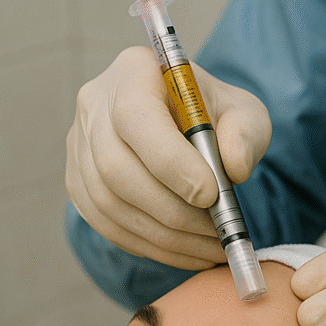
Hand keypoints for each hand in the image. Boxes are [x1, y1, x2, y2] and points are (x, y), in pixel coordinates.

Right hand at [65, 47, 270, 268]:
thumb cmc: (215, 117)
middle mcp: (94, 107)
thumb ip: (246, 134)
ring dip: (166, 237)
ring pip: (110, 204)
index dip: (171, 163)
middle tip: (216, 232)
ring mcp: (79, 148)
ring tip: (211, 248)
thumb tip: (234, 168)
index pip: (136, 119)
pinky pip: (108, 225)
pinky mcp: (79, 184)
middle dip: (172, 211)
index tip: (210, 195)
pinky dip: (151, 246)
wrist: (186, 127)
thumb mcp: (243, 113)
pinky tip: (188, 251)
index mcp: (132, 73)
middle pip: (116, 169)